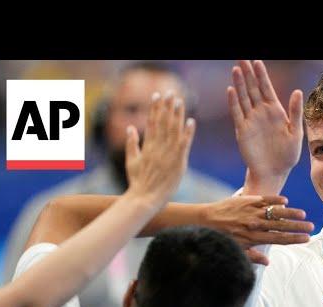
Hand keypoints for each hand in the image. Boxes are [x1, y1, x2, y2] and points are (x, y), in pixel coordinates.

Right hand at [125, 91, 195, 209]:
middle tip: (171, 92)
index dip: (155, 108)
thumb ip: (131, 143)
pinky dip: (188, 133)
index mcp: (147, 146)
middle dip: (167, 106)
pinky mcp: (178, 162)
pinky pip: (184, 144)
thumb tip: (130, 127)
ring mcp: (168, 154)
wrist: (144, 198)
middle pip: (163, 122)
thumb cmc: (137, 182)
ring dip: (178, 114)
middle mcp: (158, 147)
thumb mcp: (131, 160)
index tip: (157, 96)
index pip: (152, 122)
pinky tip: (191, 121)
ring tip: (180, 101)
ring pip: (174, 130)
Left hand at [204, 195, 314, 264]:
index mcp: (253, 238)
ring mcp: (251, 211)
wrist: (204, 220)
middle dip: (297, 227)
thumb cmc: (220, 238)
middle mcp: (254, 224)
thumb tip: (267, 262)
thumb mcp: (235, 250)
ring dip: (290, 213)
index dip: (294, 239)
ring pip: (275, 212)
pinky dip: (274, 200)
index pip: (278, 239)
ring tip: (302, 215)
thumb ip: (252, 256)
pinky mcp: (246, 200)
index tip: (305, 238)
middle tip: (310, 226)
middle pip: (280, 226)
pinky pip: (263, 199)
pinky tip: (285, 201)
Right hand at [227, 60, 303, 194]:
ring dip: (239, 84)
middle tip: (243, 58)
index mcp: (275, 112)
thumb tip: (298, 91)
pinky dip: (233, 102)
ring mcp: (251, 121)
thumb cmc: (287, 155)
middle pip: (253, 89)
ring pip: (244, 98)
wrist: (274, 173)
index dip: (261, 75)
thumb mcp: (295, 133)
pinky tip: (231, 90)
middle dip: (248, 74)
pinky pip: (237, 114)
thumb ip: (295, 112)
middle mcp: (261, 113)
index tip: (257, 61)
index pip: (266, 89)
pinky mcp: (242, 131)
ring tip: (236, 69)